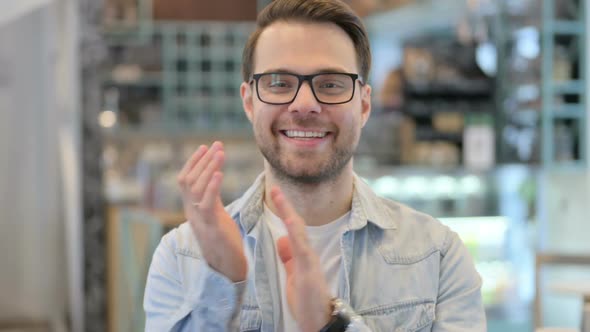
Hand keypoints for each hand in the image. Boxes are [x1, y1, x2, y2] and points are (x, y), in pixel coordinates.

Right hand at [177, 141, 246, 281]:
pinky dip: (212, 186)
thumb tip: (213, 177)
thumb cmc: (225, 240)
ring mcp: (199, 219)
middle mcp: (191, 212)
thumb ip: (212, 197)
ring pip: (196, 189)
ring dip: (208, 168)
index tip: (206, 147)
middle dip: (202, 160)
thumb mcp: (216, 214)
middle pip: (189, 181)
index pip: (186, 181)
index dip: (194, 162)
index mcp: (192, 208)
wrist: (228, 266)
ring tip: (220, 152)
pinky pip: (207, 204)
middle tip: (216, 145)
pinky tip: (219, 173)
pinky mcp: (210, 227)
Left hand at [270, 187, 332, 331]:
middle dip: (285, 205)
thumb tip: (282, 240)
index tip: (274, 194)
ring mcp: (310, 261)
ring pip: (299, 231)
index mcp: (302, 254)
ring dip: (289, 212)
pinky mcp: (309, 270)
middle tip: (273, 187)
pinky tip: (291, 220)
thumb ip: (289, 258)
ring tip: (278, 195)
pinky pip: (302, 248)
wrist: (320, 320)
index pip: (292, 228)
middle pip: (296, 224)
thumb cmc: (308, 300)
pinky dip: (296, 233)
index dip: (284, 210)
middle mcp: (308, 253)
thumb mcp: (294, 275)